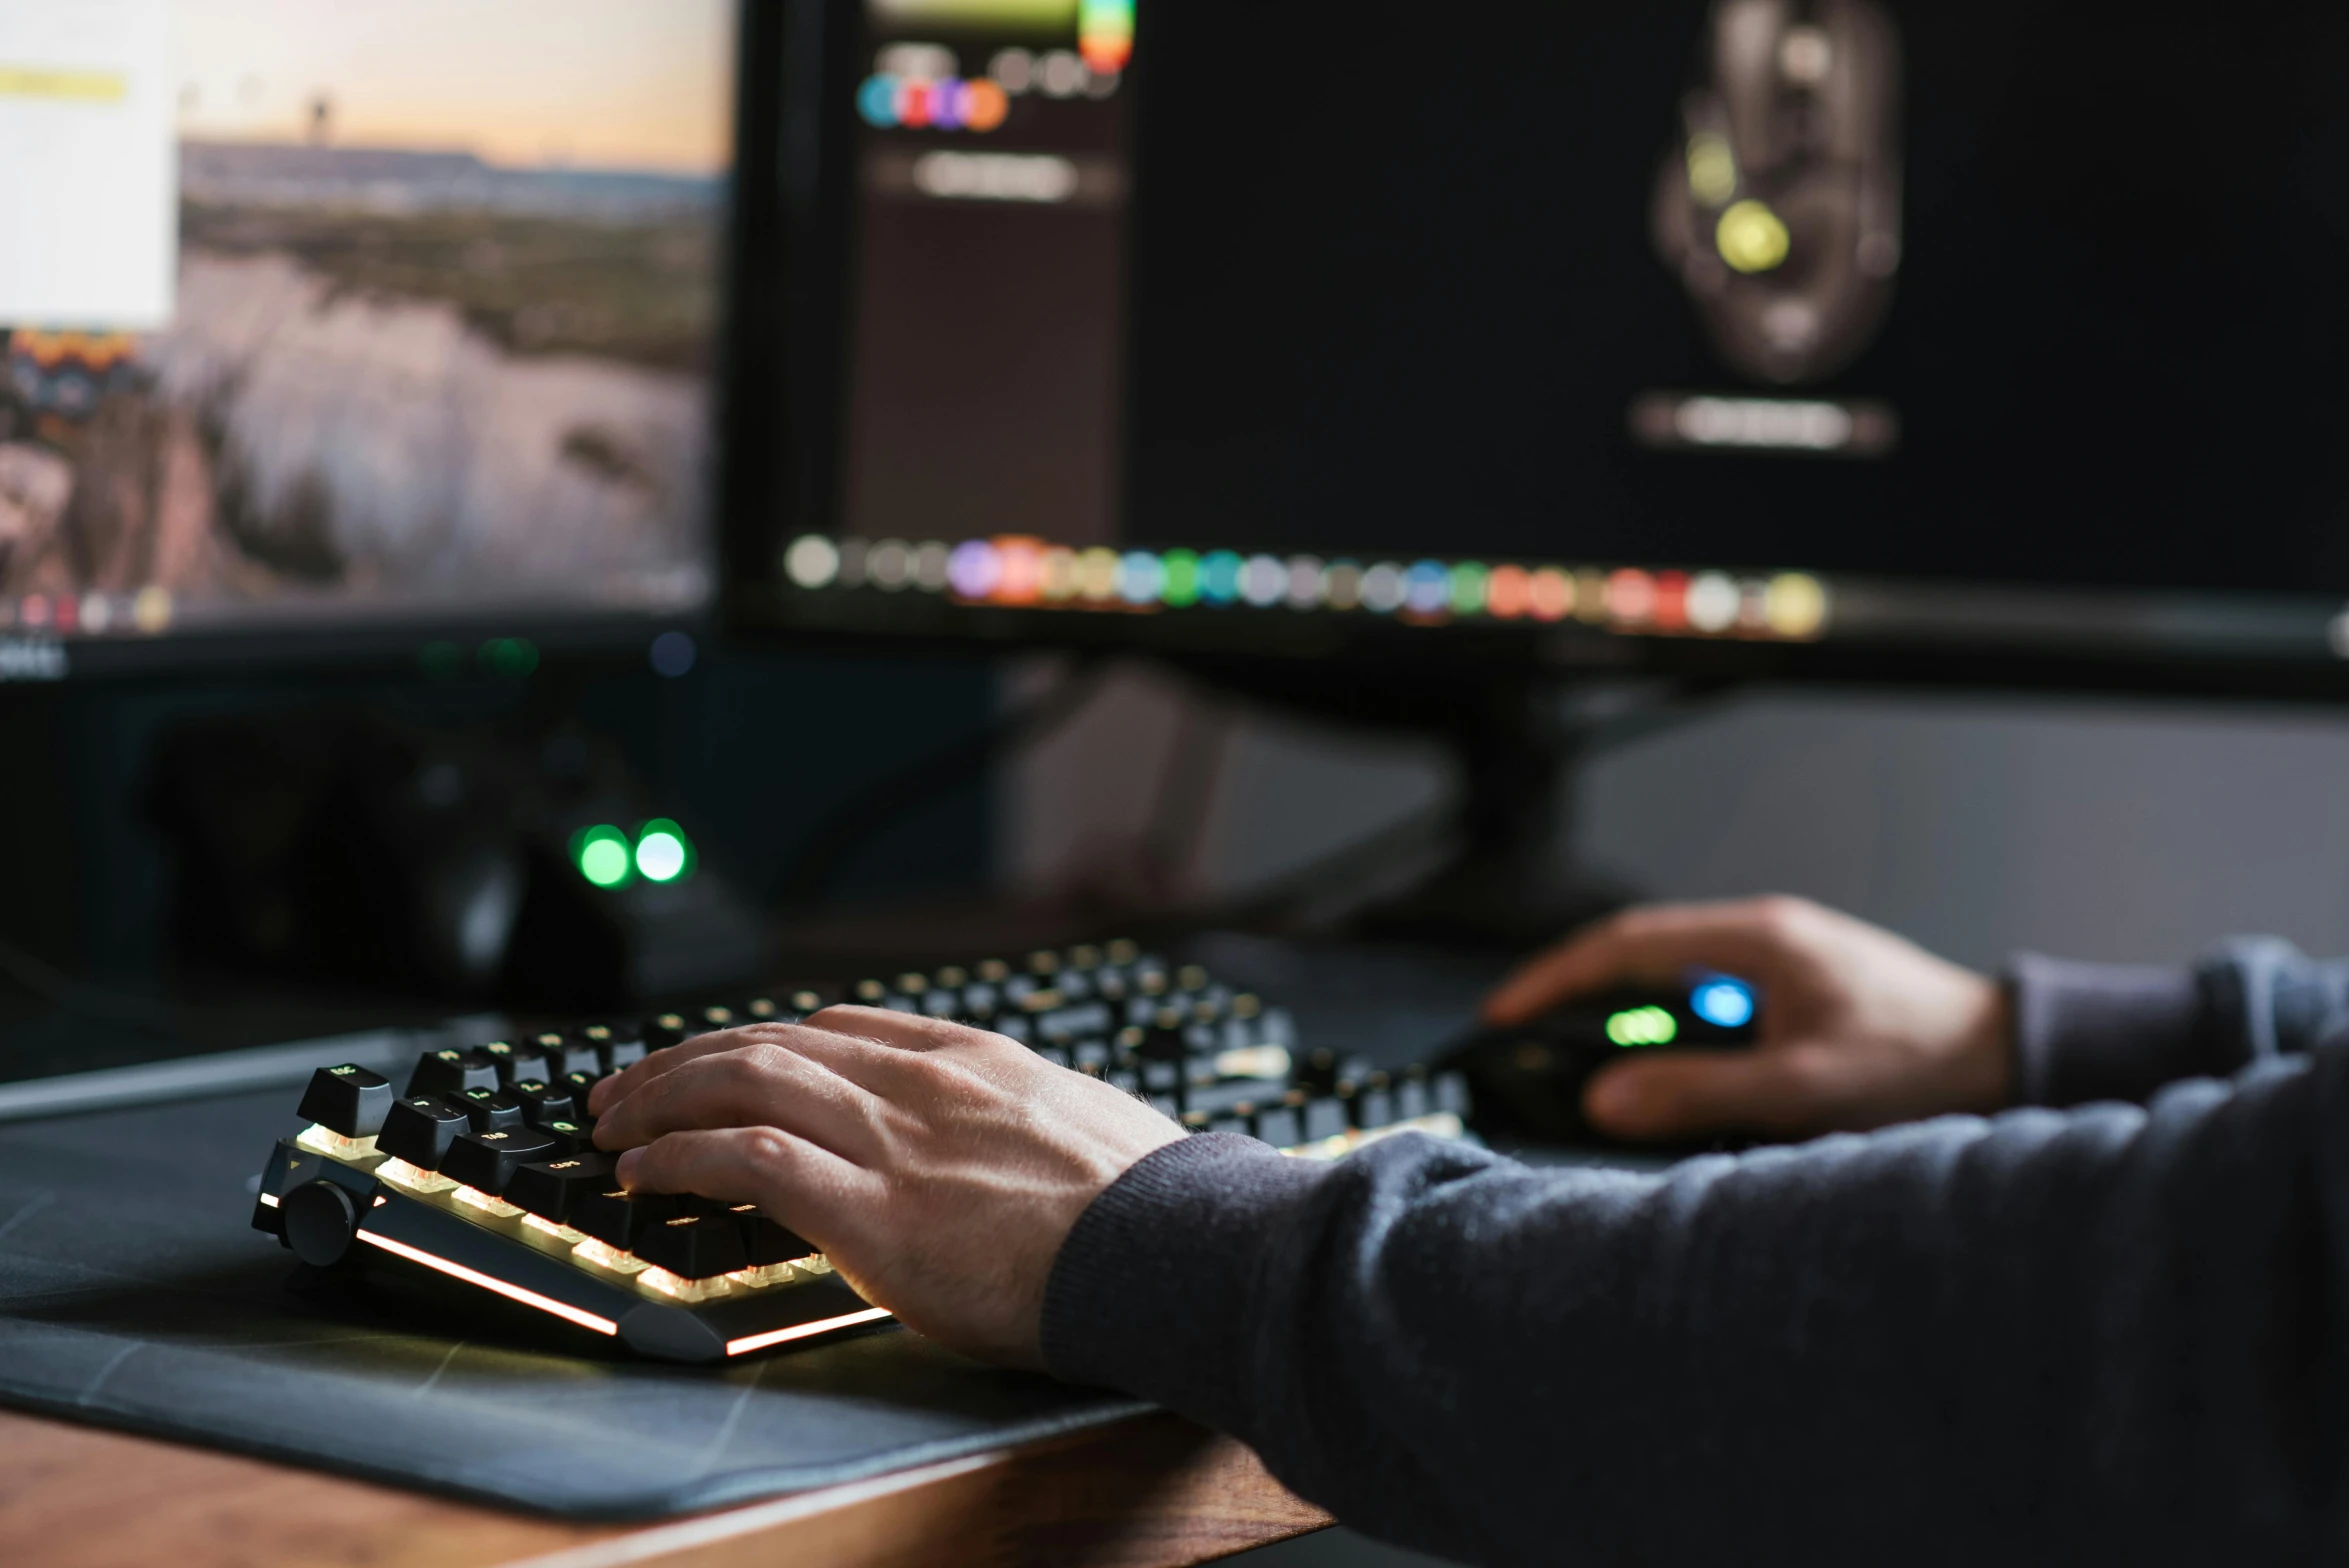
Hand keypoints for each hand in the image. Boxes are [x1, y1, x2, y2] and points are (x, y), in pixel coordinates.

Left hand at [586, 1008, 1184, 1366]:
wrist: (1171, 1248)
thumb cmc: (1147, 1209)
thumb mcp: (1085, 1129)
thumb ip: (1021, 1125)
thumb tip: (1010, 1153)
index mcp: (977, 1059)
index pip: (842, 1025)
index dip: (766, 1040)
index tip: (727, 1059)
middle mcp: (923, 1083)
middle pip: (774, 1041)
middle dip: (688, 1059)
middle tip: (632, 1084)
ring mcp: (894, 1140)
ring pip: (746, 1081)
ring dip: (664, 1097)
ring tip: (614, 1122)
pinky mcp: (872, 1210)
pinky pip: (748, 1160)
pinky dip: (681, 1156)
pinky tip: (643, 1172)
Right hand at [1484, 896, 2012, 1142]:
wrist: (2010, 1059)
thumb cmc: (1923, 1064)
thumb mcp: (1803, 1087)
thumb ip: (1700, 1091)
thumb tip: (1605, 1098)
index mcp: (1759, 939)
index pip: (1625, 943)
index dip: (1554, 978)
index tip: (1503, 1012)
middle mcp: (1765, 938)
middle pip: (1639, 953)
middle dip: (1575, 995)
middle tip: (1525, 1037)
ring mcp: (1782, 962)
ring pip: (1674, 977)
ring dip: (1627, 1017)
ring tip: (1585, 1064)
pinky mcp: (1798, 992)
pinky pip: (1710, 1002)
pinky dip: (1671, 1033)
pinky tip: (1671, 1076)